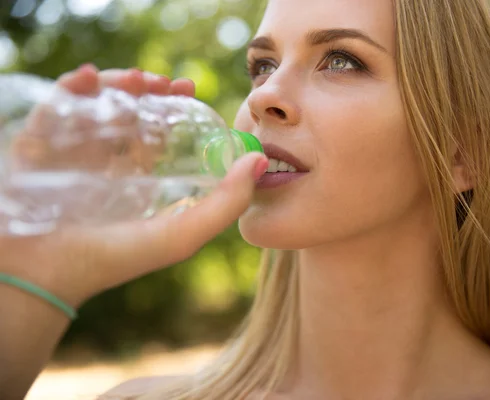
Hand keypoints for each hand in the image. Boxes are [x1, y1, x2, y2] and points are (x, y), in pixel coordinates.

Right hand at [0, 65, 267, 306]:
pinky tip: (88, 78)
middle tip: (163, 81)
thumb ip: (227, 203)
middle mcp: (105, 163)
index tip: (189, 89)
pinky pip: (52, 109)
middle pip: (128, 114)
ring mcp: (70, 154)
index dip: (176, 109)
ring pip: (96, 105)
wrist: (47, 278)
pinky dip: (69, 89)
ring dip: (116, 85)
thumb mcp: (182, 234)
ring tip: (136, 79)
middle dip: (148, 91)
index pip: (158, 134)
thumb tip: (262, 160)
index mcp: (136, 179)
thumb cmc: (115, 259)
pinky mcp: (36, 148)